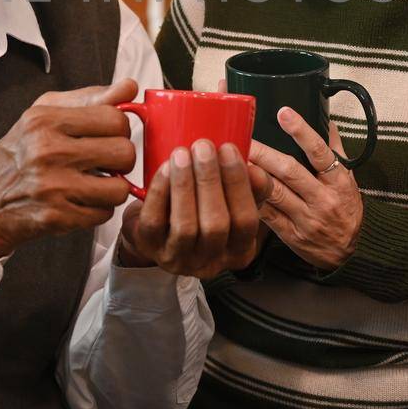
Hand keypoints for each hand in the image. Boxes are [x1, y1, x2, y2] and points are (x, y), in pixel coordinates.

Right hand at [0, 80, 139, 257]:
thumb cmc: (19, 154)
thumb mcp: (45, 115)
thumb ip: (90, 99)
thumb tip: (130, 87)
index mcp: (46, 120)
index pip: (115, 119)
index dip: (119, 129)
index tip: (108, 137)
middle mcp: (48, 151)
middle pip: (124, 152)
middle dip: (120, 160)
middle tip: (103, 163)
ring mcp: (52, 186)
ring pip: (119, 187)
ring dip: (112, 188)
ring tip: (94, 183)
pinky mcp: (57, 216)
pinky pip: (104, 213)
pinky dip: (97, 210)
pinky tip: (80, 201)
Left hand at [115, 140, 269, 278]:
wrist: (157, 227)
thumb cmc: (201, 209)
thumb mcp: (232, 202)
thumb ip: (249, 188)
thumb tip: (257, 172)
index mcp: (238, 251)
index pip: (246, 221)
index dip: (239, 185)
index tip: (229, 149)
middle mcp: (210, 261)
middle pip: (216, 225)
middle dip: (209, 181)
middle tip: (203, 147)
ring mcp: (178, 258)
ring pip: (185, 226)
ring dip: (184, 186)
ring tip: (181, 154)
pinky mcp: (150, 248)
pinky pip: (154, 222)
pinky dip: (160, 192)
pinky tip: (164, 169)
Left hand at [246, 107, 362, 271]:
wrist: (346, 253)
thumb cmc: (345, 210)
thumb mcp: (348, 179)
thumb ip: (335, 149)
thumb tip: (325, 119)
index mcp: (339, 181)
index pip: (320, 152)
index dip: (302, 132)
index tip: (283, 113)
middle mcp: (322, 199)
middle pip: (289, 171)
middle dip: (263, 152)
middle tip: (242, 135)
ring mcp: (306, 218)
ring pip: (274, 192)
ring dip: (252, 173)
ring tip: (231, 157)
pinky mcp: (290, 234)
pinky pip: (266, 214)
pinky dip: (251, 198)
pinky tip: (234, 185)